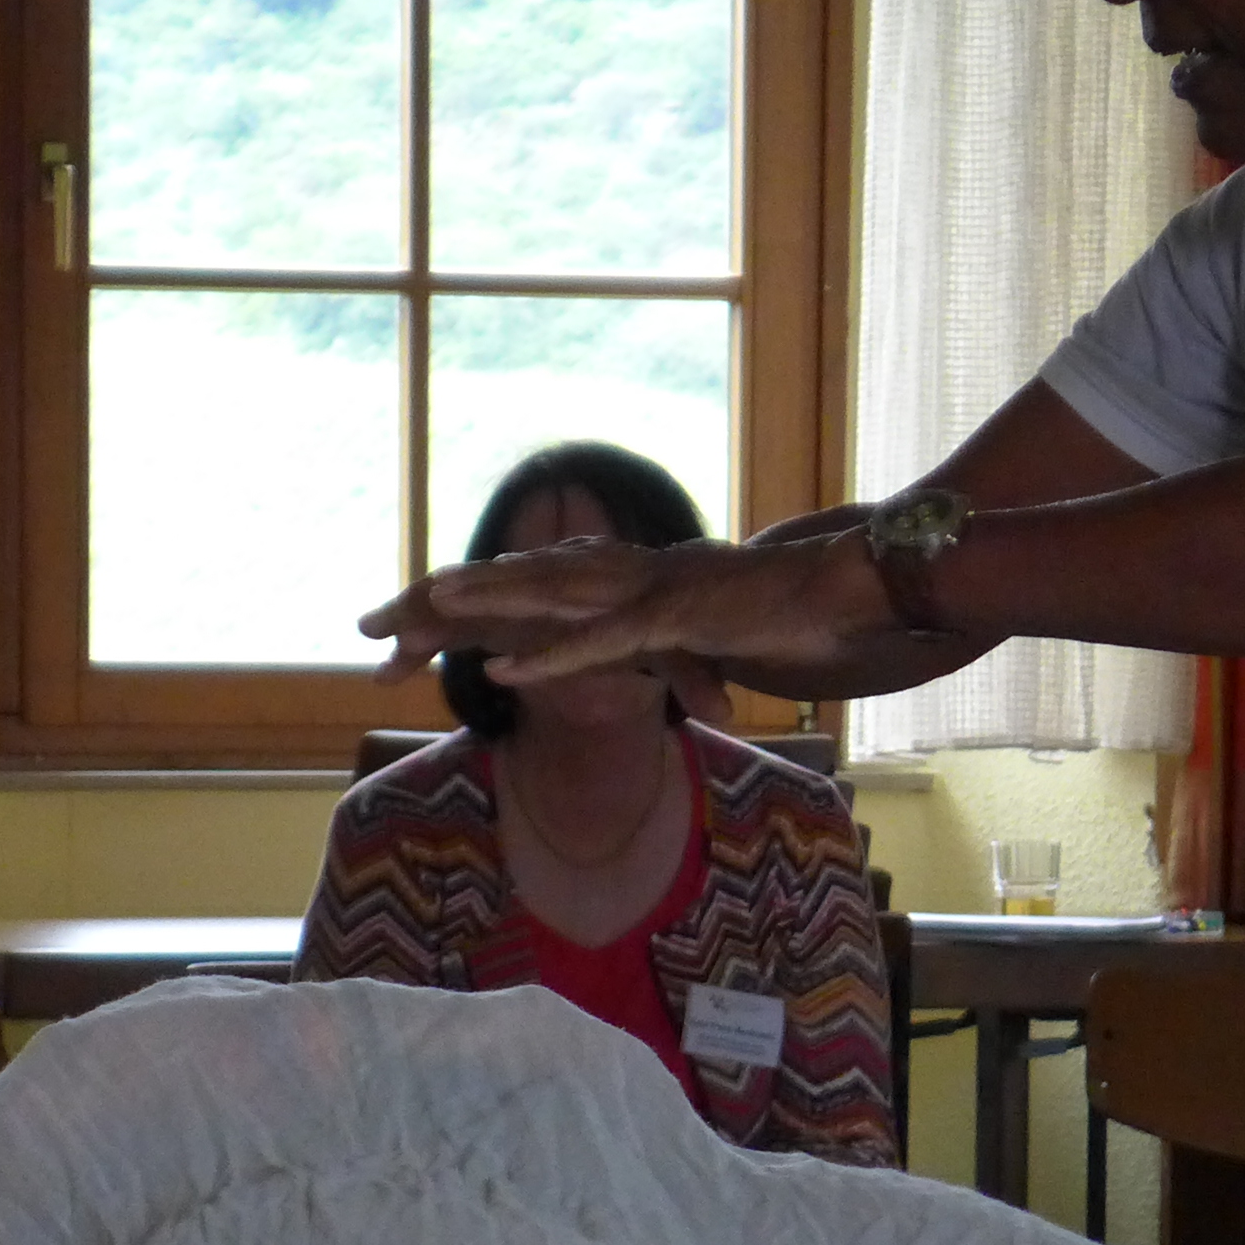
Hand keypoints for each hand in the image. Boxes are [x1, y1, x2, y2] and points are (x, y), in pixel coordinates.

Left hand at [356, 528, 895, 687]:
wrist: (867, 585)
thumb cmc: (807, 614)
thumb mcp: (729, 642)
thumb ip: (698, 650)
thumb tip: (688, 667)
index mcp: (642, 578)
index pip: (548, 584)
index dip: (482, 597)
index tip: (418, 617)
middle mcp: (637, 574)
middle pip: (528, 581)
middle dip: (449, 596)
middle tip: (376, 614)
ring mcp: (655, 593)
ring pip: (549, 598)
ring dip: (480, 604)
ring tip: (412, 611)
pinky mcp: (678, 621)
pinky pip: (600, 644)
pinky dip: (548, 657)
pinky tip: (498, 670)